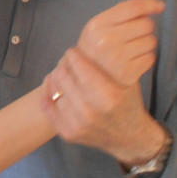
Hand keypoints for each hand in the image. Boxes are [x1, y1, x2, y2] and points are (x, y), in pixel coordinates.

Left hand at [42, 0, 166, 164]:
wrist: (130, 138)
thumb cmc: (129, 104)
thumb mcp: (127, 81)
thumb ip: (111, 63)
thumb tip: (93, 39)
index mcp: (109, 96)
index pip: (79, 66)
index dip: (73, 55)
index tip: (73, 51)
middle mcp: (92, 111)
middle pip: (64, 75)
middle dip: (64, 64)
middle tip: (66, 60)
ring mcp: (78, 124)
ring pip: (55, 90)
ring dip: (56, 77)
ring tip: (61, 71)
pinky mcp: (68, 134)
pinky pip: (48, 107)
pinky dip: (47, 93)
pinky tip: (51, 84)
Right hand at [76, 0, 163, 84]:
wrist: (87, 81)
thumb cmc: (97, 49)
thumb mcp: (98, 28)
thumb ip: (119, 13)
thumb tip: (149, 6)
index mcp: (97, 25)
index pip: (133, 7)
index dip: (151, 4)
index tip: (160, 6)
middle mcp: (105, 40)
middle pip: (146, 24)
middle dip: (144, 28)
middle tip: (133, 36)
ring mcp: (116, 58)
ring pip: (151, 41)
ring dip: (145, 44)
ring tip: (131, 50)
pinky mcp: (127, 73)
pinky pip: (151, 58)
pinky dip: (145, 59)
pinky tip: (132, 61)